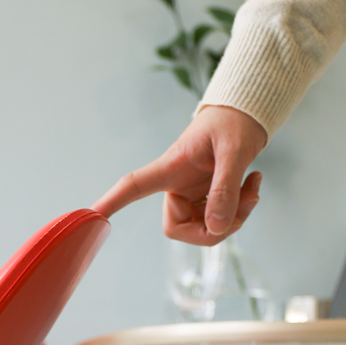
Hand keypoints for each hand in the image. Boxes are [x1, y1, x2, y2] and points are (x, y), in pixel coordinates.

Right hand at [93, 105, 266, 243]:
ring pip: (205, 228)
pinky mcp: (206, 197)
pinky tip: (253, 184)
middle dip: (214, 229)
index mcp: (171, 167)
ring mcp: (192, 193)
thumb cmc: (234, 122)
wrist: (246, 115)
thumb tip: (216, 228)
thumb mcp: (235, 150)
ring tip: (252, 188)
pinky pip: (221, 219)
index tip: (92, 217)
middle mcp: (176, 185)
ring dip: (235, 217)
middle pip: (179, 229)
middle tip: (240, 212)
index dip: (112, 202)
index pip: (134, 186)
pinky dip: (242, 209)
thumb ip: (226, 188)